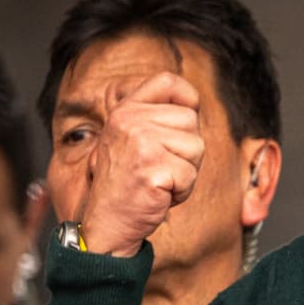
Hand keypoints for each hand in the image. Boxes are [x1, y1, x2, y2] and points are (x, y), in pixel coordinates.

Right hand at [79, 73, 202, 255]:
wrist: (107, 223)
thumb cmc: (126, 184)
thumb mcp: (133, 140)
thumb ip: (155, 118)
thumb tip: (192, 103)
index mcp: (125, 111)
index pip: (168, 81)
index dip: (187, 97)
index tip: (186, 115)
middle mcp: (130, 121)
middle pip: (191, 119)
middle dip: (187, 149)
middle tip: (161, 167)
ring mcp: (141, 143)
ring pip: (196, 147)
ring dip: (186, 171)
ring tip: (159, 180)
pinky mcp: (152, 168)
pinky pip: (190, 175)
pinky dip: (182, 191)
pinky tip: (159, 194)